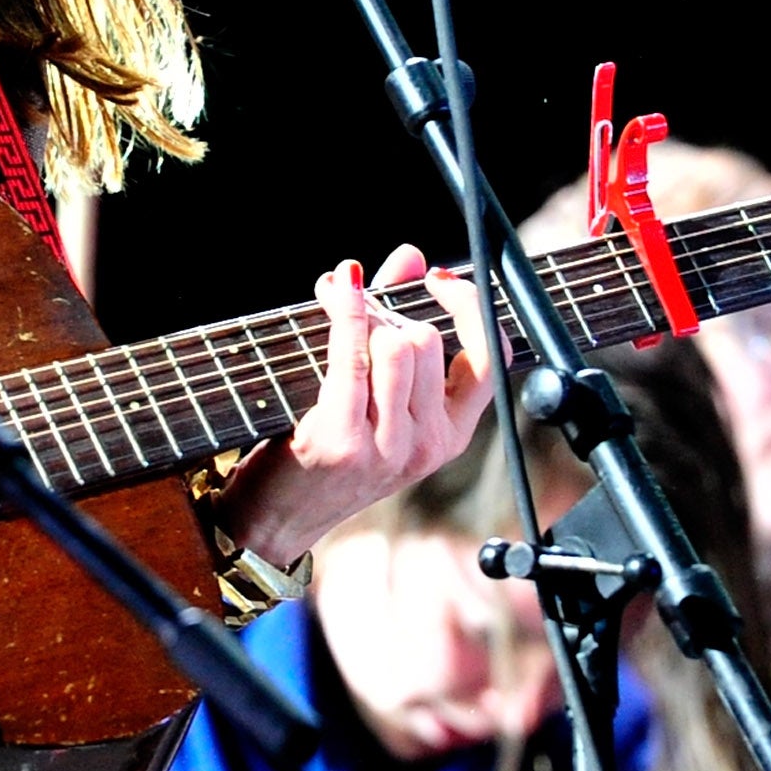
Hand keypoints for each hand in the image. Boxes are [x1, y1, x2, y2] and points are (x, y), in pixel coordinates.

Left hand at [210, 244, 496, 566]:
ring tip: (334, 320)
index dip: (469, 306)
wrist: (279, 516)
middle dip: (386, 311)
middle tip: (352, 307)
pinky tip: (332, 289)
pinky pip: (352, 355)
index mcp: (451, 433)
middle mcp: (430, 445)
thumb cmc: (328, 445)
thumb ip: (396, 318)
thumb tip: (410, 255)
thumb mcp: (376, 394)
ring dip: (360, 317)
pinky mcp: (345, 441)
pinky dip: (343, 311)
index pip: (491, 357)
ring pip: (394, 345)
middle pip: (427, 341)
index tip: (437, 279)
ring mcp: (390, 448)